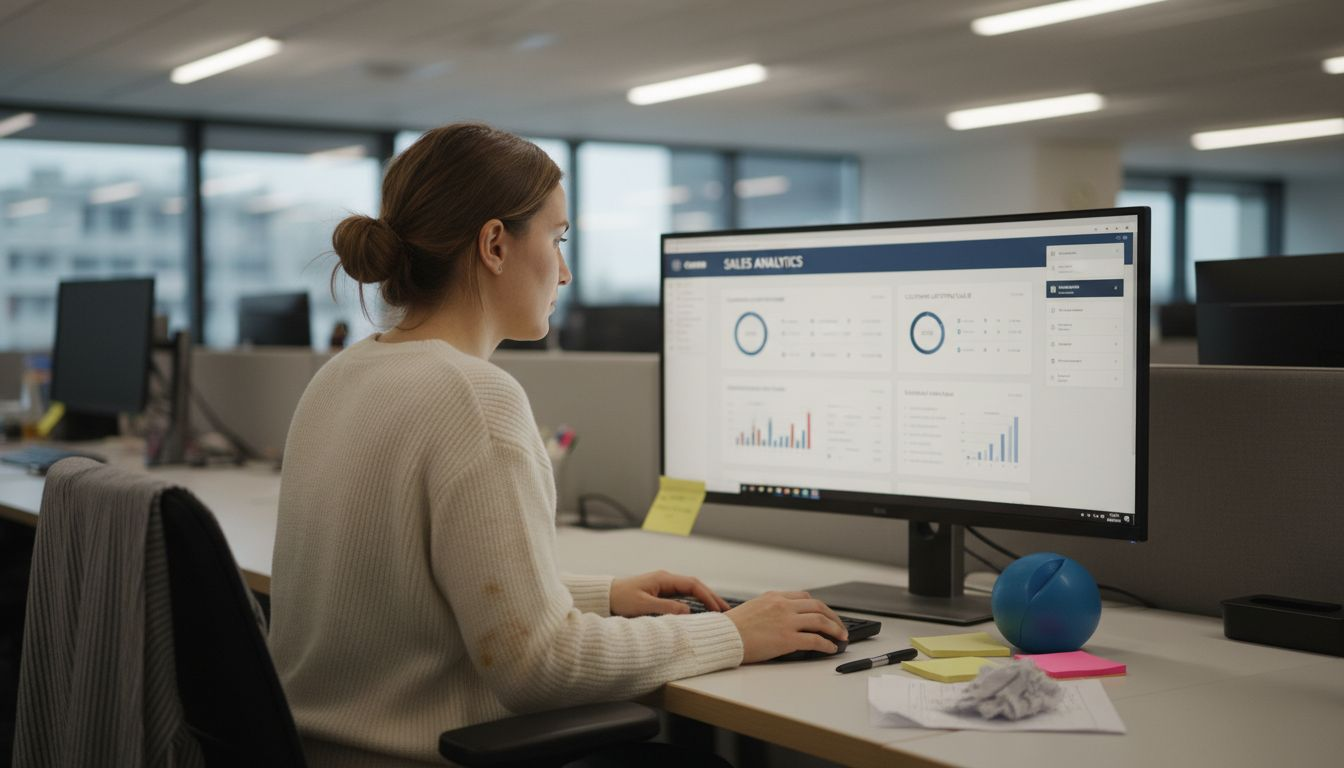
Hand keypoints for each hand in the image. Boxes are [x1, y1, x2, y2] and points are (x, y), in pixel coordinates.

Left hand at [609, 570, 730, 617]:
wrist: (605, 596)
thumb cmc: (621, 599)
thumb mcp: (643, 606)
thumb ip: (666, 608)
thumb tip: (688, 612)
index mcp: (664, 579)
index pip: (693, 585)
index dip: (707, 596)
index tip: (718, 609)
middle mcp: (666, 579)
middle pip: (695, 586)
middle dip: (711, 597)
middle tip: (726, 611)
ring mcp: (664, 585)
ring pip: (690, 591)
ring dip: (704, 600)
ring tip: (719, 612)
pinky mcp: (660, 592)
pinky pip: (683, 596)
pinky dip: (695, 602)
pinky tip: (701, 612)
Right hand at [725, 591, 848, 663]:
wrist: (723, 637)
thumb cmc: (732, 627)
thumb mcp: (752, 608)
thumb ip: (769, 609)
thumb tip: (781, 619)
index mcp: (774, 597)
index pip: (804, 597)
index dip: (819, 606)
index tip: (825, 613)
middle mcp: (783, 605)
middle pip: (818, 606)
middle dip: (833, 617)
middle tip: (840, 626)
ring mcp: (787, 621)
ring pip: (821, 620)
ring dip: (835, 629)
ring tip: (842, 637)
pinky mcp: (788, 639)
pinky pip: (815, 640)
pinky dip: (827, 644)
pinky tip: (831, 648)